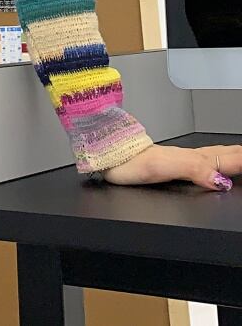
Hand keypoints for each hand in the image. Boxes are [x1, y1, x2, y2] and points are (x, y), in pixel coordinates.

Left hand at [102, 143, 239, 190]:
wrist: (107, 158)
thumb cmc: (130, 163)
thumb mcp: (164, 167)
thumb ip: (193, 170)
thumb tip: (221, 181)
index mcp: (190, 159)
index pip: (223, 160)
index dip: (239, 160)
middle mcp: (186, 158)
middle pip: (220, 155)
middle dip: (238, 154)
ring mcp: (178, 161)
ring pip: (210, 156)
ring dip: (229, 156)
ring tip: (239, 156)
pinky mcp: (168, 166)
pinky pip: (199, 162)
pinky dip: (213, 162)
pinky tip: (210, 165)